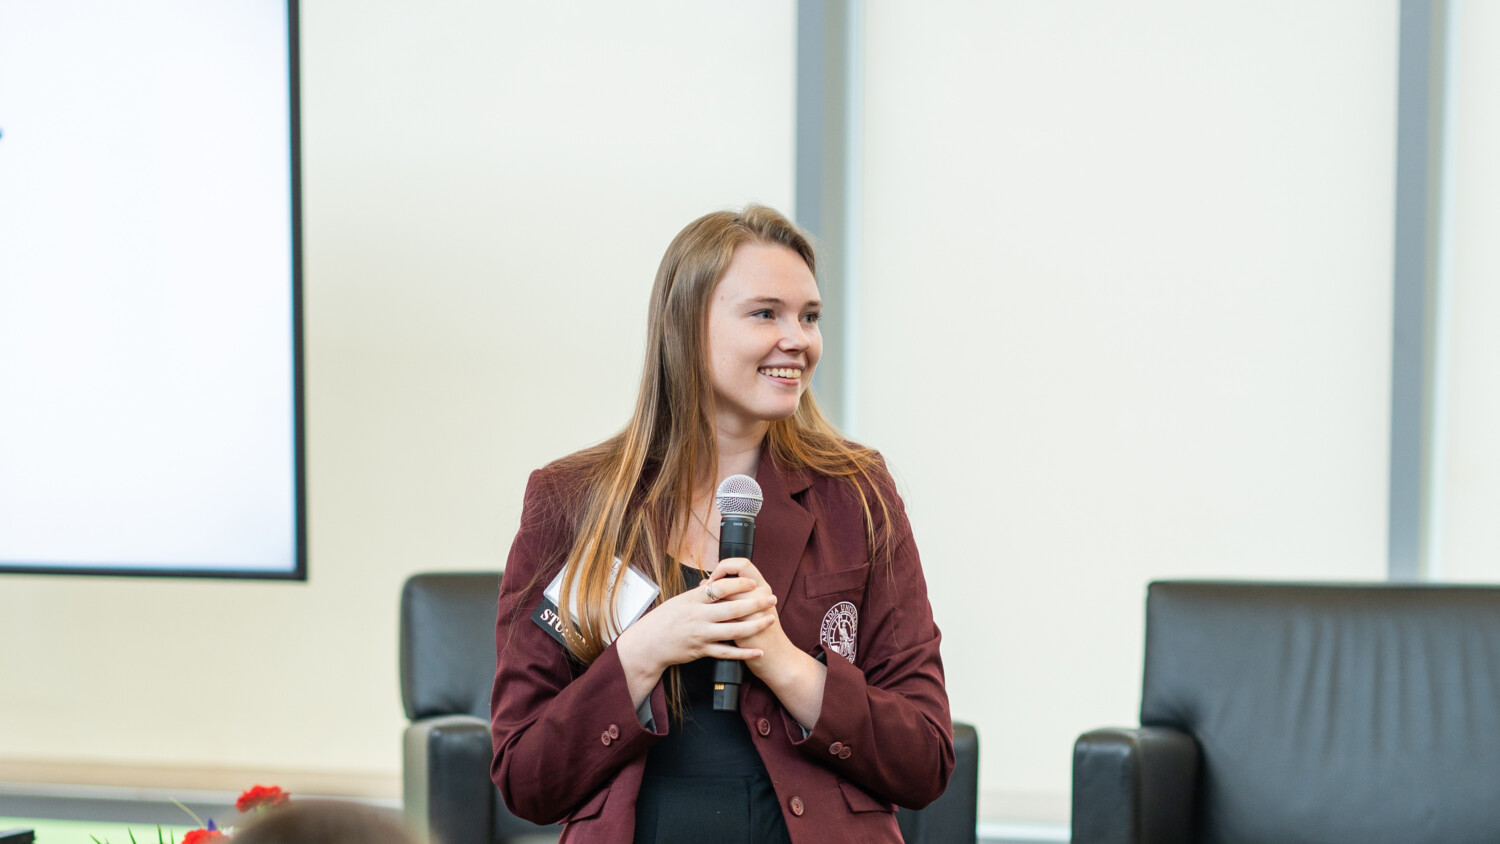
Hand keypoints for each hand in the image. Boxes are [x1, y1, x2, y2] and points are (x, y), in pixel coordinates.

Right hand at [615, 574, 776, 707]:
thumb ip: (699, 594)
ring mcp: (701, 635)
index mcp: (693, 600)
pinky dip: (743, 653)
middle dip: (755, 603)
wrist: (648, 644)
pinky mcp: (701, 651)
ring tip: (770, 620)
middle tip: (771, 599)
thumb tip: (715, 583)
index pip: (720, 588)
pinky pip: (726, 653)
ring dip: (755, 626)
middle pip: (732, 609)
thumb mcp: (679, 601)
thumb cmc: (664, 620)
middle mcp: (698, 616)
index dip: (739, 584)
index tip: (753, 582)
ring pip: (733, 631)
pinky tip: (757, 651)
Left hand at [706, 558, 784, 653]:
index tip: (717, 577)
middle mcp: (760, 596)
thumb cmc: (764, 631)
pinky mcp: (745, 631)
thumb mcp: (760, 605)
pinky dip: (712, 616)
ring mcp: (753, 614)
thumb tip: (709, 581)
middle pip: (731, 580)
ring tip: (703, 601)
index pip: (743, 564)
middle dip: (714, 583)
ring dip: (711, 599)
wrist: (776, 657)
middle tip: (706, 587)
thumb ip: (740, 591)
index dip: (726, 566)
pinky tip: (706, 617)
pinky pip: (723, 619)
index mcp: (763, 587)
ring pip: (725, 599)